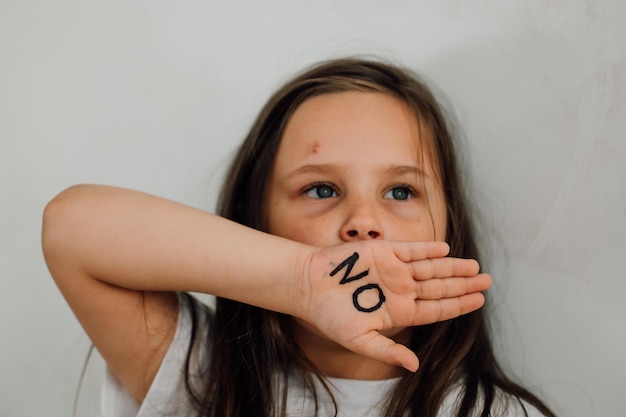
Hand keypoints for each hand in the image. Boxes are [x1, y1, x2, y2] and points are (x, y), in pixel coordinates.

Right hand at [297, 240, 490, 371]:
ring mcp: (393, 270)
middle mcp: (400, 290)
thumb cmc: (330, 315)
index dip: (458, 305)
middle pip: (439, 287)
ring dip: (453, 267)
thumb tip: (414, 366)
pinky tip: (446, 251)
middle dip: (464, 285)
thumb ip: (387, 350)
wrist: (308, 286)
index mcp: (398, 311)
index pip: (436, 309)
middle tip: (487, 282)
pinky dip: (428, 250)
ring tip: (475, 268)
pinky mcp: (384, 251)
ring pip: (431, 268)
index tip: (479, 301)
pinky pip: (411, 250)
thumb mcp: (359, 340)